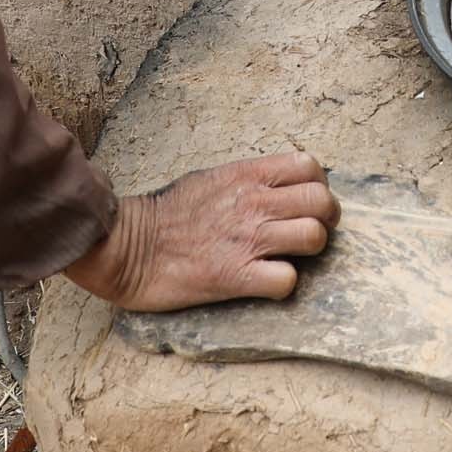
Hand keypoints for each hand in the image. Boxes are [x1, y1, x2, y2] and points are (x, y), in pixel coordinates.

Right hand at [62, 151, 341, 309]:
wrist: (126, 246)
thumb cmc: (165, 214)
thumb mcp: (209, 178)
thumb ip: (247, 179)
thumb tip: (277, 185)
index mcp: (246, 175)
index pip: (311, 167)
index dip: (318, 186)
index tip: (306, 203)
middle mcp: (253, 203)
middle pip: (323, 202)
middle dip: (325, 220)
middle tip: (307, 234)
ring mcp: (247, 239)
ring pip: (315, 238)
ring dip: (309, 253)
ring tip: (289, 258)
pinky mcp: (237, 276)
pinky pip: (288, 280)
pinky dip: (283, 285)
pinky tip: (266, 282)